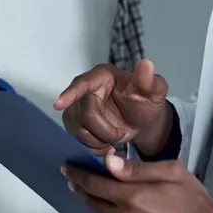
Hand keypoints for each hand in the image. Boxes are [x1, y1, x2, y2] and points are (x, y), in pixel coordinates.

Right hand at [54, 59, 170, 155]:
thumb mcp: (155, 91)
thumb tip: (146, 64)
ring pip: (77, 129)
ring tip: (114, 140)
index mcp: (102, 77)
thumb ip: (150, 81)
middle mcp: (85, 90)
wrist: (141, 120)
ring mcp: (77, 108)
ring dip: (97, 141)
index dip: (70, 94)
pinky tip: (106, 146)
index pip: (82, 84)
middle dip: (103, 130)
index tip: (58, 104)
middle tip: (121, 135)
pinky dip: (93, 147)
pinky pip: (77, 140)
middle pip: (83, 114)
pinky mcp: (76, 124)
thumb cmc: (146, 102)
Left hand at [63, 152, 212, 212]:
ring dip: (105, 211)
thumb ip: (137, 169)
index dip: (79, 175)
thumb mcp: (172, 172)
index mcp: (134, 197)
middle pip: (93, 204)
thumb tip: (108, 162)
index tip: (67, 169)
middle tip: (77, 182)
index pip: (95, 184)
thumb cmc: (193, 200)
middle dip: (84, 191)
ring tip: (118, 204)